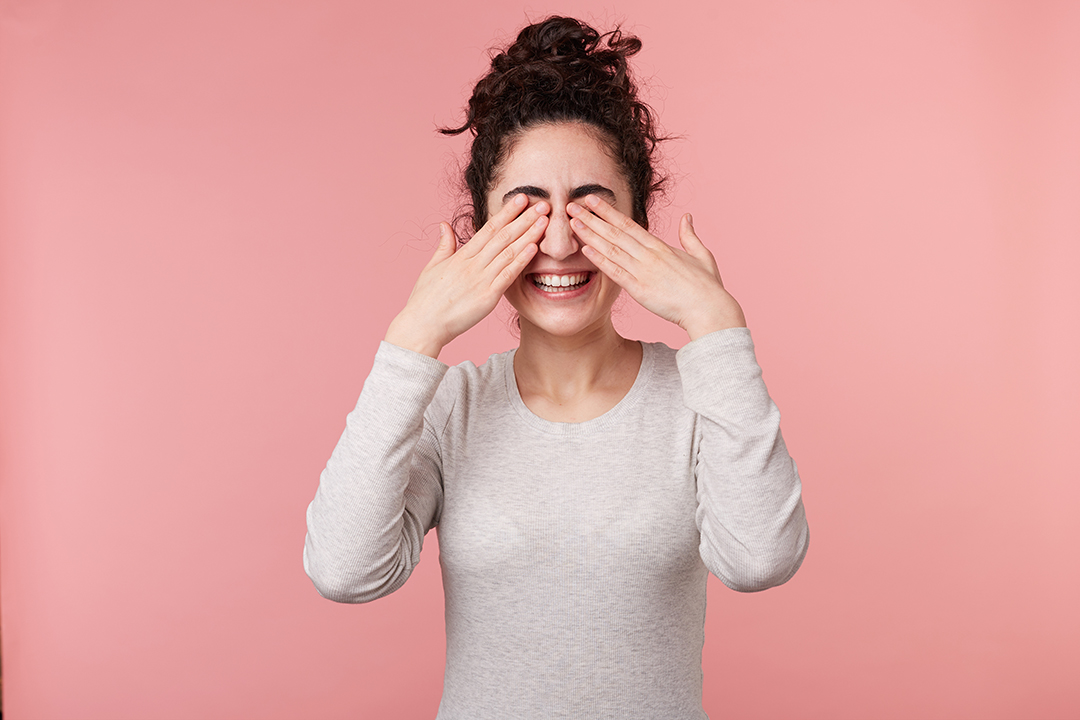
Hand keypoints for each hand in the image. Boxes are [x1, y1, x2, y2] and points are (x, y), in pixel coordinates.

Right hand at [385, 194, 549, 357]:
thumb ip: (444, 245)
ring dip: (528, 235)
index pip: (488, 228)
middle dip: (524, 218)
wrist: (423, 324)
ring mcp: (480, 279)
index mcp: (461, 256)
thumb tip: (444, 224)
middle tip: (543, 203)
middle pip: (503, 236)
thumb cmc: (426, 299)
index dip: (507, 213)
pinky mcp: (487, 297)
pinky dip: (521, 260)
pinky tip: (534, 248)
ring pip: (508, 252)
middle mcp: (472, 264)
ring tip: (545, 220)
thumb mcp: (432, 267)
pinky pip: (507, 275)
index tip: (521, 199)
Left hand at [567, 195, 745, 339]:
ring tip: (572, 222)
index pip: (628, 224)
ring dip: (590, 234)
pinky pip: (616, 272)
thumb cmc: (707, 286)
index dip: (607, 211)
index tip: (592, 199)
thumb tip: (687, 217)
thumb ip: (690, 235)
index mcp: (660, 247)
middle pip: (615, 232)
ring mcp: (643, 271)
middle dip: (591, 217)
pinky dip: (600, 260)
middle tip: (571, 205)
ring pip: (612, 248)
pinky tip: (585, 249)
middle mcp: (649, 255)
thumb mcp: (701, 255)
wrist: (709, 309)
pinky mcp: (640, 289)